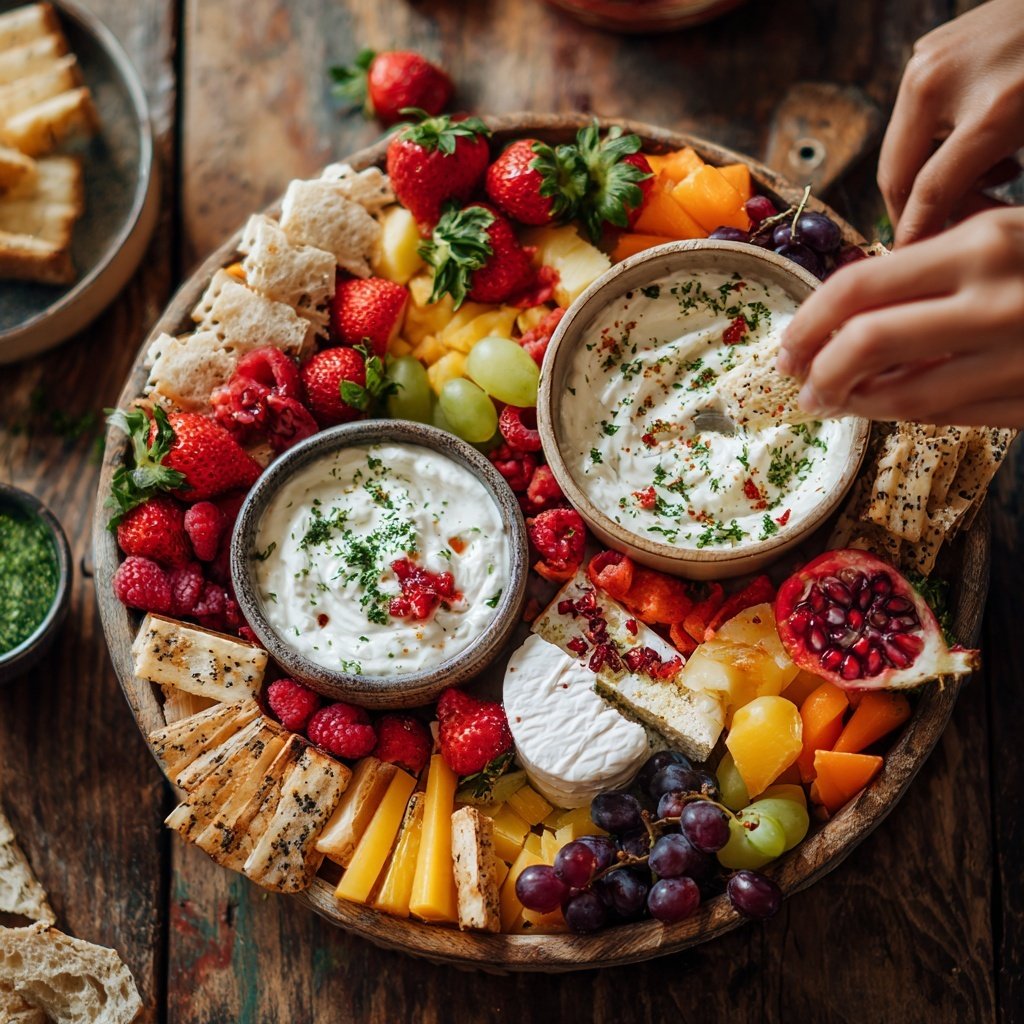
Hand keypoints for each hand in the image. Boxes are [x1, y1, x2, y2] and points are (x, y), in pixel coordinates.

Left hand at [776, 206, 1023, 426]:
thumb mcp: (1003, 232)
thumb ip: (930, 262)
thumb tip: (848, 308)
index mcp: (978, 247)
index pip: (859, 287)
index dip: (808, 324)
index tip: (789, 346)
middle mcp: (994, 303)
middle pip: (868, 345)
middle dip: (819, 374)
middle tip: (803, 387)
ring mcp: (1015, 359)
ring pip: (902, 395)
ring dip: (855, 404)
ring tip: (835, 404)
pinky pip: (946, 416)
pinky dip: (906, 412)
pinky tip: (889, 405)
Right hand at [877, 0, 1023, 246]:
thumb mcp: (1022, 132)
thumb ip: (971, 184)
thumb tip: (928, 235)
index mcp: (961, 100)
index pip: (924, 190)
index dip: (919, 234)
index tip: (917, 260)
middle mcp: (931, 78)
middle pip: (900, 172)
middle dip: (924, 209)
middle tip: (958, 226)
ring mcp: (927, 62)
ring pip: (909, 150)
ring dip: (937, 179)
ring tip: (993, 179)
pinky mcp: (932, 53)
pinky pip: (922, 120)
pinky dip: (944, 146)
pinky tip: (988, 146)